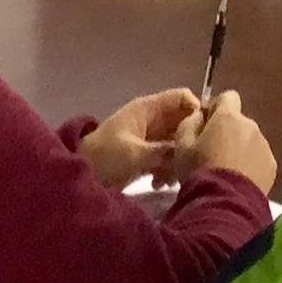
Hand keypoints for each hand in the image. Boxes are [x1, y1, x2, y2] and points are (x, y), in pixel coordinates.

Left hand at [82, 88, 201, 187]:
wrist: (78, 173)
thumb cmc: (105, 156)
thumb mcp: (136, 153)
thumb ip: (164, 152)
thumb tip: (190, 153)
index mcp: (148, 109)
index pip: (181, 98)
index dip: (195, 111)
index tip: (203, 133)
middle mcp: (151, 120)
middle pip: (181, 122)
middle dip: (187, 141)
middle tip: (192, 162)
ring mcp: (148, 138)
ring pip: (175, 142)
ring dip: (177, 159)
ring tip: (173, 178)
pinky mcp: (144, 155)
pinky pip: (165, 157)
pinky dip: (166, 169)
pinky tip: (161, 184)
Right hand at [179, 91, 277, 194]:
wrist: (225, 204)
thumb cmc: (199, 171)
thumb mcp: (182, 145)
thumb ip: (190, 122)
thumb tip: (199, 115)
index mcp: (229, 116)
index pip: (227, 97)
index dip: (216, 109)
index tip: (206, 126)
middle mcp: (250, 125)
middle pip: (238, 122)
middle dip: (228, 133)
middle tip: (213, 155)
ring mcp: (264, 146)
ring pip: (250, 141)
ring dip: (240, 150)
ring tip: (226, 173)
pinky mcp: (271, 166)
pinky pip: (259, 159)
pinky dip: (251, 165)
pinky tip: (238, 182)